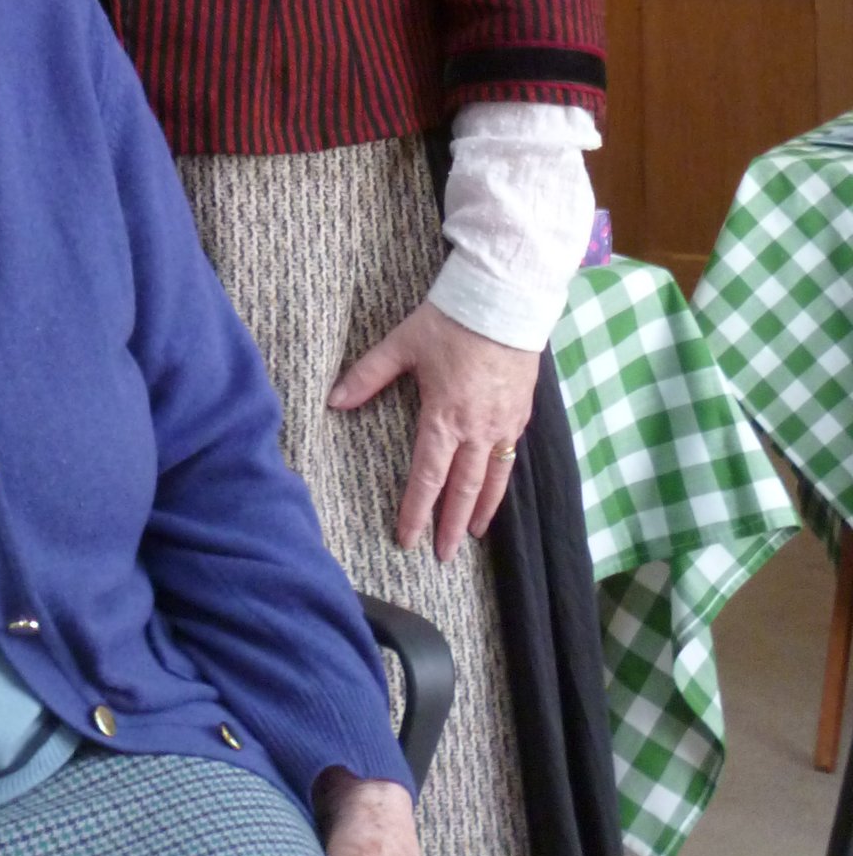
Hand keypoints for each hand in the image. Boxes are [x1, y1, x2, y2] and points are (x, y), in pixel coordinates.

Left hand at [329, 299, 536, 558]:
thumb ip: (367, 375)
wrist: (505, 300)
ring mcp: (504, 423)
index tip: (408, 539)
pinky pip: (511, 457)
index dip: (416, 511)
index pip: (427, 476)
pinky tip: (495, 490)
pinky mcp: (521, 413)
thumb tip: (333, 400)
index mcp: (444, 416)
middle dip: (450, 526)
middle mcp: (477, 429)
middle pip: (464, 489)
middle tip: (442, 556)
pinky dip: (502, 481)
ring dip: (481, 511)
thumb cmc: (450, 320)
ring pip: (493, 480)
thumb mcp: (403, 344)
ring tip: (472, 536)